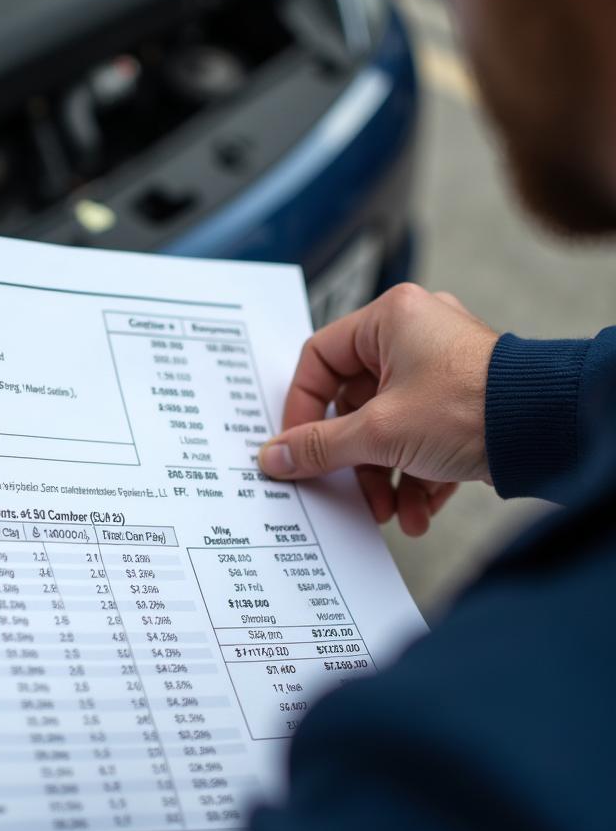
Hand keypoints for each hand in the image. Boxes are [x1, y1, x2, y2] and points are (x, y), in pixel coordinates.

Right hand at [258, 284, 498, 535]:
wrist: (552, 430)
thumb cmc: (474, 406)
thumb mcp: (380, 431)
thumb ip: (320, 446)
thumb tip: (277, 456)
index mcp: (391, 319)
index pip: (320, 358)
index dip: (303, 407)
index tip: (299, 446)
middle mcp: (416, 336)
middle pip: (355, 402)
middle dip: (354, 458)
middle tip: (348, 489)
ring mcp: (443, 370)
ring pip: (389, 426)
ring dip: (385, 476)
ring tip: (391, 511)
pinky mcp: (464, 402)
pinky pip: (422, 438)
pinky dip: (416, 475)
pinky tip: (419, 511)